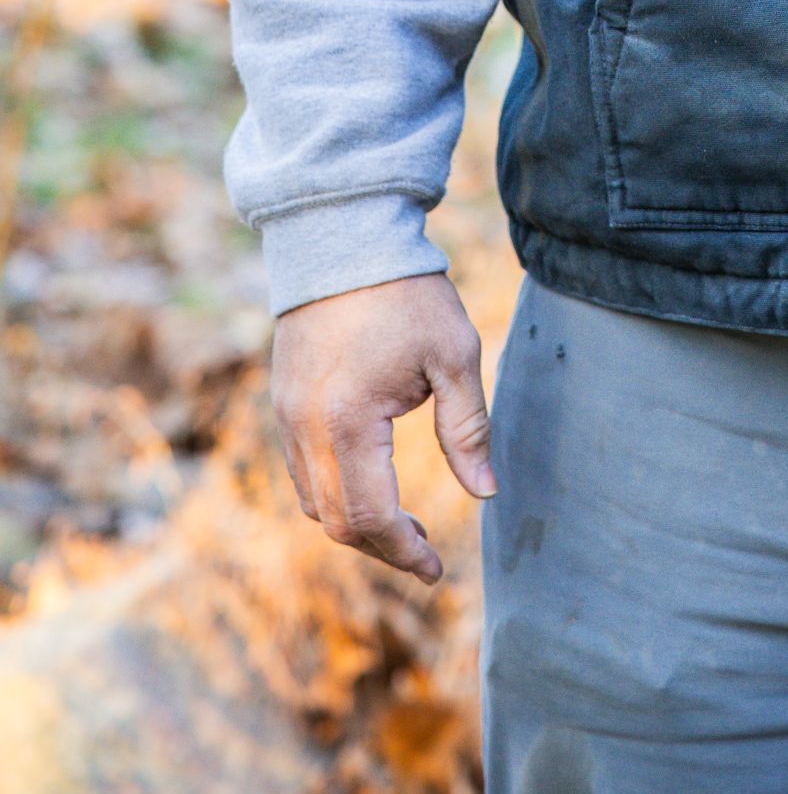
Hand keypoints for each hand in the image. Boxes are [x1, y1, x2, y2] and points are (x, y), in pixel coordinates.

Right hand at [270, 270, 493, 582]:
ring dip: (356, 523)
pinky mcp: (283, 401)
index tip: (436, 568)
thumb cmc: (408, 294)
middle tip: (425, 554)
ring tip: (404, 523)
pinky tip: (372, 482)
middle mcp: (305, 429)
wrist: (345, 236)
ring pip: (313, 501)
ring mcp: (287, 417)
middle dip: (382, 546)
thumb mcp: (454, 356)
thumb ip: (468, 429)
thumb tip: (486, 492)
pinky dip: (335, 492)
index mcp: (347, 423)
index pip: (370, 517)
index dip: (404, 551)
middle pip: (336, 522)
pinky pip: (302, 471)